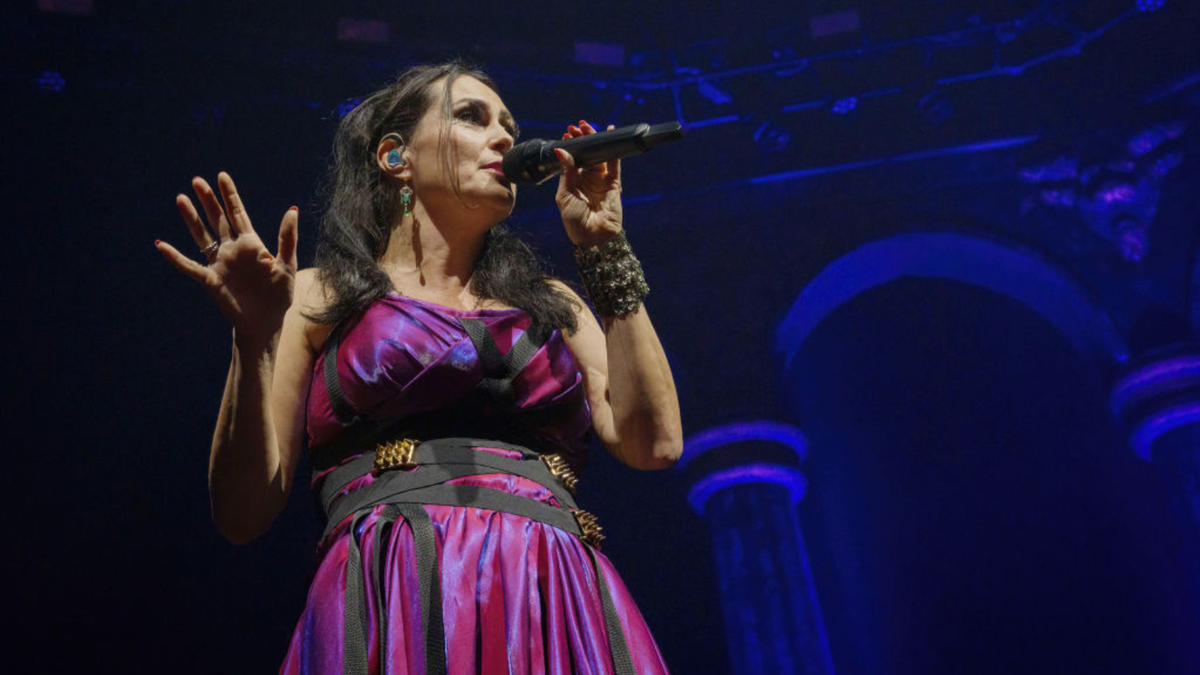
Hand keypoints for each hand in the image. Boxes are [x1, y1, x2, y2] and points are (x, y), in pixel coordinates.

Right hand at [156, 172, 297, 346]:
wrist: (266, 322)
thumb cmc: (278, 295)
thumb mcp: (287, 264)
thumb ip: (287, 238)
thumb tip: (292, 209)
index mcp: (252, 244)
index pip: (238, 214)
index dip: (230, 195)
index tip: (221, 176)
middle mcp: (232, 250)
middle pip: (217, 220)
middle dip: (208, 200)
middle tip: (197, 180)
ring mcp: (220, 264)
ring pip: (202, 236)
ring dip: (191, 219)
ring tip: (181, 199)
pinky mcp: (211, 280)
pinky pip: (190, 266)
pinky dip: (176, 257)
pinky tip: (162, 245)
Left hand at [555, 120, 622, 246]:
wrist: (593, 237)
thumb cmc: (574, 220)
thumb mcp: (565, 194)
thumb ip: (567, 172)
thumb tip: (562, 150)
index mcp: (572, 183)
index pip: (571, 160)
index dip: (570, 146)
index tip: (567, 134)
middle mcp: (587, 180)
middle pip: (585, 155)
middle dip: (582, 140)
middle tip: (577, 126)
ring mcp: (601, 181)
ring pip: (599, 156)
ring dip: (595, 141)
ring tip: (588, 127)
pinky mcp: (614, 184)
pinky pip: (615, 163)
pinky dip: (614, 149)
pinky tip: (611, 134)